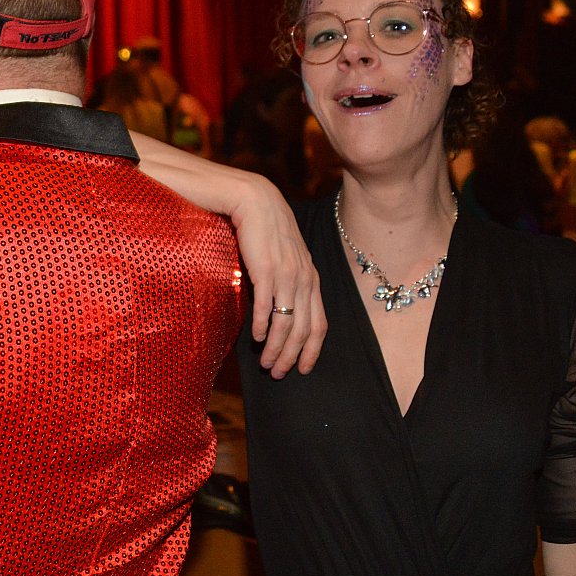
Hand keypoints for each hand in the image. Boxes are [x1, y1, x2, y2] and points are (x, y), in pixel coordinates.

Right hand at [224, 174, 324, 378]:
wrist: (255, 201)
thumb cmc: (267, 230)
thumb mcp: (285, 258)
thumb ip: (288, 281)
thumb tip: (281, 310)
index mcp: (311, 279)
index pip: (319, 324)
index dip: (312, 350)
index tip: (303, 370)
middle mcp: (303, 280)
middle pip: (303, 329)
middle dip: (292, 356)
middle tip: (279, 373)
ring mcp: (286, 275)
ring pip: (286, 322)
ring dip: (276, 348)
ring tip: (265, 364)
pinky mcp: (266, 269)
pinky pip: (267, 305)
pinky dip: (263, 326)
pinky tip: (256, 338)